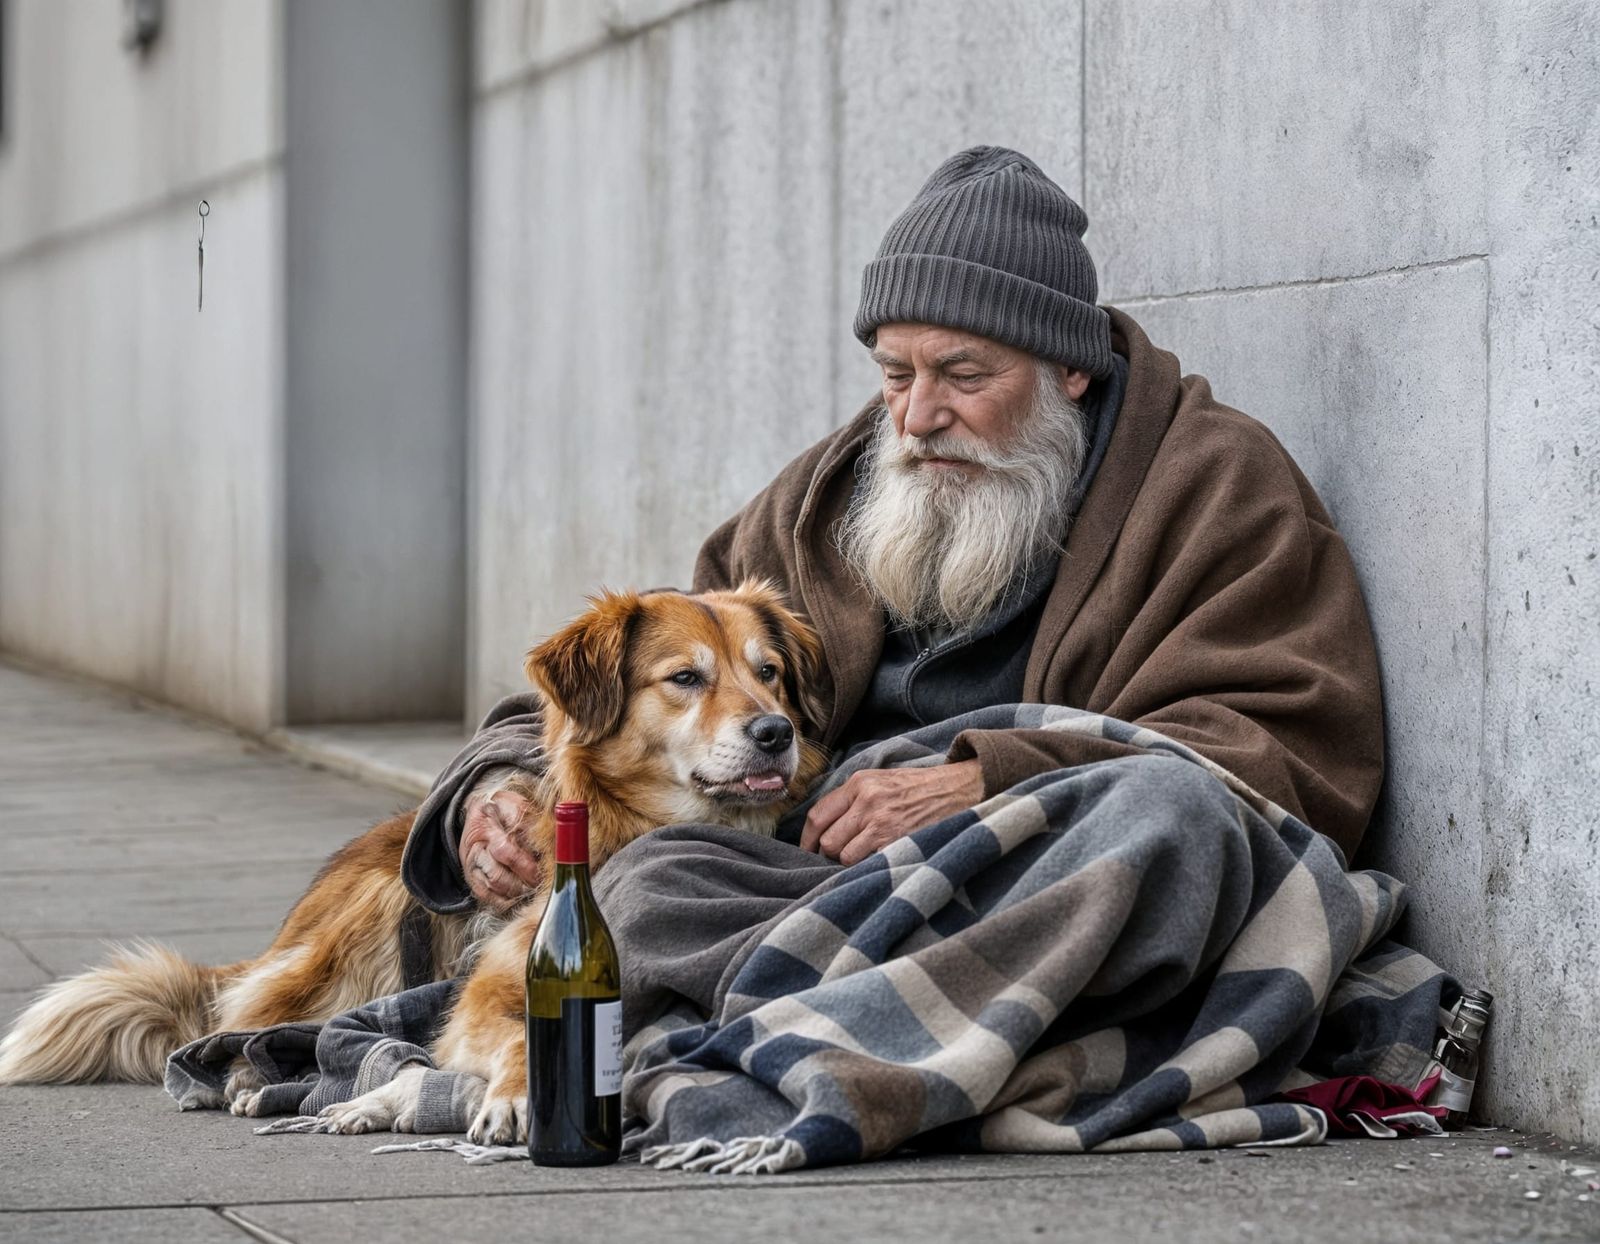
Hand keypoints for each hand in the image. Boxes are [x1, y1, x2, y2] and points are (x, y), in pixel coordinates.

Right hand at [459, 788, 540, 909]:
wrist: (478, 813)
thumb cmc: (503, 810)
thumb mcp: (516, 805)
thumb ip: (530, 822)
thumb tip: (550, 839)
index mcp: (486, 827)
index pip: (505, 851)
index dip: (525, 866)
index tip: (541, 872)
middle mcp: (475, 849)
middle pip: (497, 875)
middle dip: (521, 884)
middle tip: (539, 885)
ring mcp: (470, 865)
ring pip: (491, 888)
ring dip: (514, 893)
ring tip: (531, 890)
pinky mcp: (471, 878)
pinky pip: (484, 896)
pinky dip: (502, 902)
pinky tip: (517, 898)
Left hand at [799, 760, 984, 865]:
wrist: (959, 790)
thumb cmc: (920, 789)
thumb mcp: (882, 780)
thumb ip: (854, 798)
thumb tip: (825, 827)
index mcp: (860, 783)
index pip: (817, 815)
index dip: (808, 838)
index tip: (808, 850)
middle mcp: (866, 800)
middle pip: (827, 839)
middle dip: (831, 852)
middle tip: (843, 855)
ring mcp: (881, 822)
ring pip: (843, 855)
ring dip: (850, 862)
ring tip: (866, 856)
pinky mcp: (896, 841)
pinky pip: (865, 863)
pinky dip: (868, 866)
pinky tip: (879, 860)